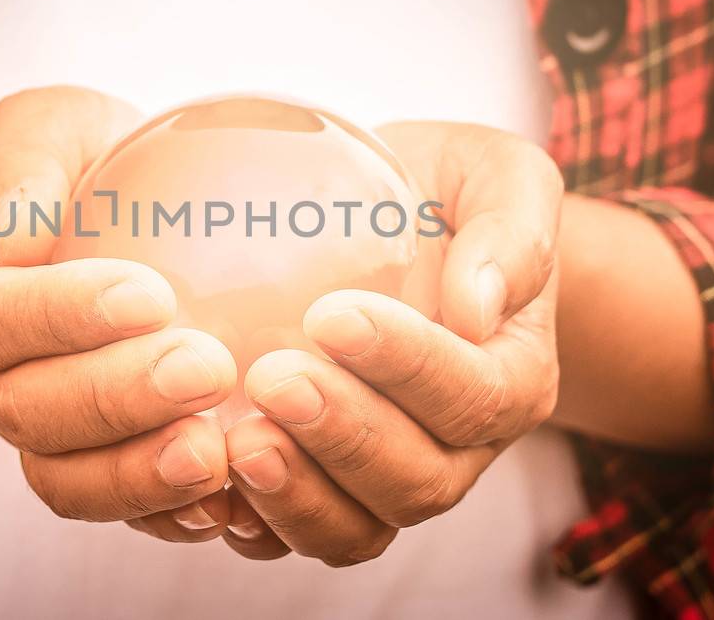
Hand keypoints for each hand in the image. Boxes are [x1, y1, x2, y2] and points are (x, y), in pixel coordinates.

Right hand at [0, 87, 239, 539]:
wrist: (82, 219)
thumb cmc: (69, 162)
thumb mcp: (42, 126)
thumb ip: (23, 162)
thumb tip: (18, 229)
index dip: (64, 317)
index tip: (151, 295)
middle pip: (32, 412)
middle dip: (117, 401)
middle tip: (208, 369)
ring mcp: (41, 430)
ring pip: (66, 480)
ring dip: (139, 476)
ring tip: (217, 456)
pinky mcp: (95, 463)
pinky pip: (119, 509)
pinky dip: (167, 515)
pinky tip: (233, 498)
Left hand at [219, 121, 562, 564]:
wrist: (401, 227)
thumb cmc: (448, 194)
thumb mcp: (496, 176)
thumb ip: (511, 229)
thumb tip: (478, 305)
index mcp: (511, 376)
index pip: (474, 396)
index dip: (407, 367)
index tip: (332, 315)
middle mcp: (459, 449)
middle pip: (418, 480)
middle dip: (345, 438)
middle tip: (272, 379)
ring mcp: (388, 482)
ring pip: (358, 529)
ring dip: (298, 496)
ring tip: (239, 443)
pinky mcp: (322, 494)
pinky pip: (291, 537)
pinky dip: (250, 523)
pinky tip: (202, 477)